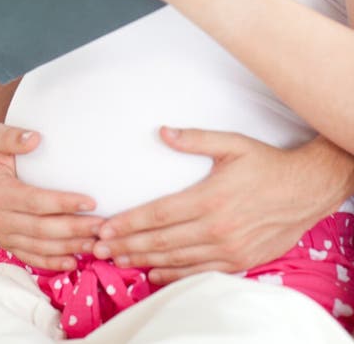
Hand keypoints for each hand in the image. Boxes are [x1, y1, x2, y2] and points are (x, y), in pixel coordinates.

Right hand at [0, 120, 104, 269]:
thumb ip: (11, 137)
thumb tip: (35, 138)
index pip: (36, 202)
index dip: (64, 204)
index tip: (90, 201)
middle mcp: (0, 218)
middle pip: (43, 230)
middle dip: (75, 229)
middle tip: (103, 225)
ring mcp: (3, 233)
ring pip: (40, 248)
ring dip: (69, 248)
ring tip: (96, 243)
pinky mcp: (7, 242)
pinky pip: (30, 257)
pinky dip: (52, 263)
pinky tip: (73, 262)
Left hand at [91, 128, 349, 283]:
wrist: (306, 190)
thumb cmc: (266, 164)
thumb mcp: (232, 144)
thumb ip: (195, 139)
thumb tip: (163, 132)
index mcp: (209, 198)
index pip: (159, 214)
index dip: (129, 222)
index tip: (106, 227)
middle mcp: (216, 228)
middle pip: (161, 240)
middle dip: (127, 244)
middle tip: (99, 248)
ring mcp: (228, 248)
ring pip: (177, 259)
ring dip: (144, 260)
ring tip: (119, 259)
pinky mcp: (239, 261)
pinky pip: (199, 271)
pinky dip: (174, 274)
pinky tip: (155, 272)